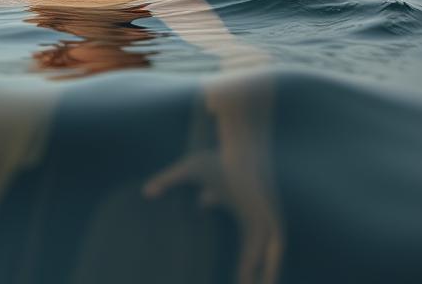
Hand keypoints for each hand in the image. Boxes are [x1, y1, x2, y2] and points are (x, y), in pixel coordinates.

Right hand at [144, 148, 281, 283]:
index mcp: (245, 216)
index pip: (246, 251)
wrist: (242, 150)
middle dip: (250, 276)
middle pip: (258, 258)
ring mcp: (269, 222)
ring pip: (269, 258)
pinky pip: (275, 250)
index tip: (232, 281)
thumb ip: (167, 181)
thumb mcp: (188, 172)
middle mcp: (259, 222)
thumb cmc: (218, 158)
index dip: (242, 268)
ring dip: (263, 276)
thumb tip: (145, 191)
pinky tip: (265, 281)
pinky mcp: (275, 219)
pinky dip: (271, 267)